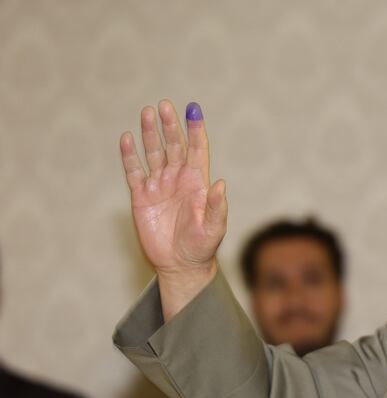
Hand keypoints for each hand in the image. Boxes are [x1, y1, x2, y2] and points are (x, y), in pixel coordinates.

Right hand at [120, 100, 226, 320]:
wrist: (180, 265)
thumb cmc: (202, 246)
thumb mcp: (214, 228)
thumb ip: (216, 206)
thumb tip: (220, 184)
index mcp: (198, 183)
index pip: (197, 150)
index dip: (195, 130)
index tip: (193, 109)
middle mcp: (178, 179)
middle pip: (174, 145)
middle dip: (170, 126)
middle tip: (164, 105)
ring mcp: (159, 186)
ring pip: (154, 153)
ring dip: (150, 134)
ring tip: (147, 112)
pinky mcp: (141, 197)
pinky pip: (134, 172)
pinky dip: (129, 156)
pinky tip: (126, 138)